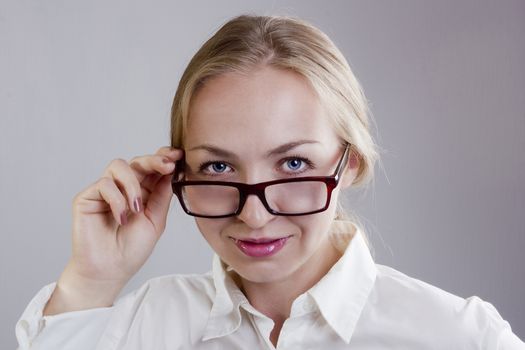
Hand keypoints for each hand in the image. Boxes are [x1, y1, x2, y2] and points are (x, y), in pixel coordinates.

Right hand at [44, 146, 182, 313]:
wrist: (110, 270)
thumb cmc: (132, 249)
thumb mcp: (156, 220)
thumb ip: (162, 195)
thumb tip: (172, 171)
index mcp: (143, 191)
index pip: (152, 167)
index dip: (163, 157)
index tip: (178, 155)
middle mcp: (123, 187)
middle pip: (138, 161)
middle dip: (154, 160)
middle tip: (168, 165)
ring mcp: (105, 191)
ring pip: (119, 166)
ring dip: (133, 183)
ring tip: (137, 207)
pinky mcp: (87, 197)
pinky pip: (104, 184)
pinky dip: (117, 199)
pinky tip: (121, 217)